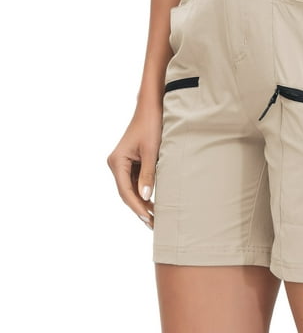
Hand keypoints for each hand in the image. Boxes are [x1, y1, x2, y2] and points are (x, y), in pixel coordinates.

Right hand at [107, 104, 162, 229]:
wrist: (151, 108)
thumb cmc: (151, 126)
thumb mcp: (152, 152)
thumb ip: (148, 175)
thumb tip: (145, 198)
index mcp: (117, 162)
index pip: (125, 191)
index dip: (136, 207)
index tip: (147, 219)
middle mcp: (116, 164)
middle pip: (126, 192)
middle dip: (139, 208)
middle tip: (154, 224)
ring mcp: (122, 163)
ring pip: (131, 188)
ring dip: (142, 202)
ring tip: (156, 217)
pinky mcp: (131, 162)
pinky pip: (135, 181)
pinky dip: (144, 191)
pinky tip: (154, 202)